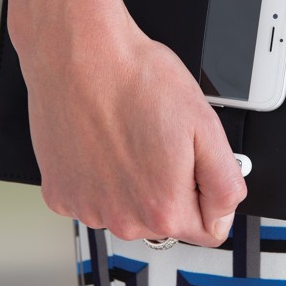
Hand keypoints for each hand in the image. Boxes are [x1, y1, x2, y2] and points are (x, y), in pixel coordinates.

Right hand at [11, 0, 246, 247]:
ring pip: (127, 210)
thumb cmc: (136, 79)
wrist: (79, 54)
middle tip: (158, 142)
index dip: (207, 193)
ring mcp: (87, 209)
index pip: (208, 230)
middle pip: (164, 221)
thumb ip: (225, 183)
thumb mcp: (206, 126)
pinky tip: (101, 144)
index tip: (193, 164)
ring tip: (127, 138)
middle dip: (169, 188)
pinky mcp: (59, 194)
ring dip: (132, 184)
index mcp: (165, 209)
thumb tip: (224, 214)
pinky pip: (91, 197)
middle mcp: (124, 220)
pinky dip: (97, 177)